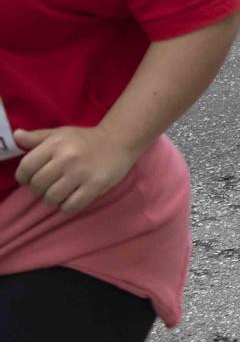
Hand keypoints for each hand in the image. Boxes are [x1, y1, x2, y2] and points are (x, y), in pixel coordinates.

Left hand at [14, 125, 143, 212]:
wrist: (120, 140)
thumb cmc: (86, 139)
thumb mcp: (60, 134)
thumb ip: (37, 137)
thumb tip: (16, 136)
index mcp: (56, 144)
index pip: (26, 168)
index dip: (23, 177)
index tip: (31, 179)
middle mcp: (66, 158)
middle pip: (37, 185)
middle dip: (39, 189)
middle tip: (49, 186)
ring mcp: (81, 173)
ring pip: (52, 198)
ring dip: (53, 199)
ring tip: (60, 193)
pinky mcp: (95, 186)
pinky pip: (71, 206)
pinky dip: (67, 207)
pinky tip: (71, 199)